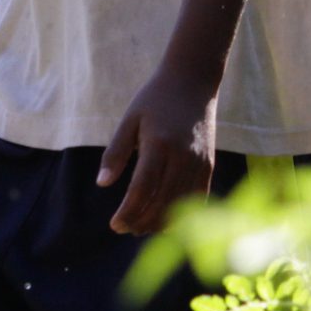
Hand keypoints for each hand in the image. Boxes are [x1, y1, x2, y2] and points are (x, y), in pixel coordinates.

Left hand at [99, 66, 219, 235]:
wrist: (193, 81)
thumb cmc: (155, 99)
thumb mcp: (129, 119)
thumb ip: (115, 152)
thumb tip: (102, 184)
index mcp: (158, 145)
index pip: (142, 189)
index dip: (128, 212)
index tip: (115, 225)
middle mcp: (182, 157)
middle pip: (163, 202)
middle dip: (142, 222)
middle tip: (125, 229)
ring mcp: (199, 162)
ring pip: (181, 204)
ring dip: (160, 222)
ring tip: (141, 228)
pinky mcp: (209, 165)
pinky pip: (197, 197)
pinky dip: (182, 214)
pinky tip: (166, 221)